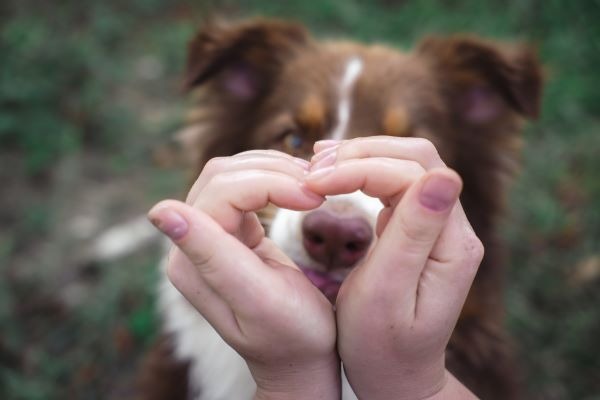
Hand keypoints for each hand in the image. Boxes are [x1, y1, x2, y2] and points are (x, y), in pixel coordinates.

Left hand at [148, 151, 339, 399]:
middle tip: (318, 188)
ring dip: (274, 170)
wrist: (301, 357)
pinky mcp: (231, 232)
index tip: (315, 197)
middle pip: (223, 175)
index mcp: (192, 261)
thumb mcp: (257, 298)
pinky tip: (299, 190)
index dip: (270, 182)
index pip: (222, 191)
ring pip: (234, 174)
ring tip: (313, 187)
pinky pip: (245, 187)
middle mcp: (191, 245)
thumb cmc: (291, 335)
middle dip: (274, 172)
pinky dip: (274, 180)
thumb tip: (158, 210)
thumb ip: (211, 255)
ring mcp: (209, 237)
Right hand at [306, 137, 481, 398]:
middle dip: (362, 153)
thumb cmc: (382, 345)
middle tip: (312, 168)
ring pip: (404, 165)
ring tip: (315, 167)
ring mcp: (437, 226)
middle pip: (416, 158)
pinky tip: (333, 176)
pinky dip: (361, 172)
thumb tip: (444, 176)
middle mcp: (453, 229)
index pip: (412, 175)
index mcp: (452, 246)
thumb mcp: (388, 294)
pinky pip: (394, 183)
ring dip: (360, 158)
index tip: (314, 183)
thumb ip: (413, 233)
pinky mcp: (418, 228)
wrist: (395, 373)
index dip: (361, 168)